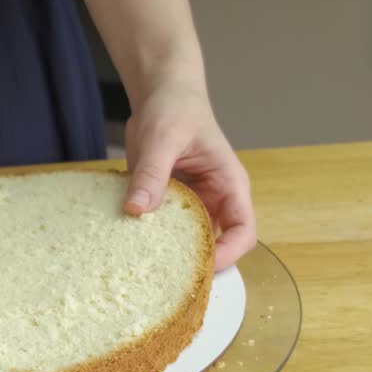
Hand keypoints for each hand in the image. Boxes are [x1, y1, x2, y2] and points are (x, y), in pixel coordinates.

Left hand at [122, 81, 255, 270]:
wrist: (160, 92)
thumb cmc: (174, 107)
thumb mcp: (162, 138)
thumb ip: (152, 173)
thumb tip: (136, 209)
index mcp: (229, 184)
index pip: (243, 231)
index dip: (229, 254)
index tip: (202, 267)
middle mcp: (214, 198)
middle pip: (216, 243)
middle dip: (196, 263)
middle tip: (167, 280)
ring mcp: (191, 202)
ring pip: (188, 239)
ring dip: (170, 253)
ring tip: (145, 269)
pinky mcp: (168, 201)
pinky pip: (163, 227)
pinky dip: (149, 237)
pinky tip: (128, 245)